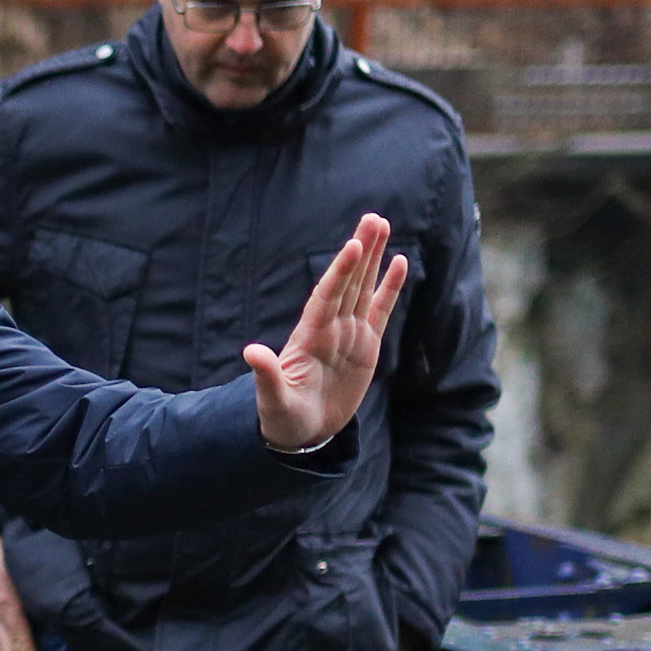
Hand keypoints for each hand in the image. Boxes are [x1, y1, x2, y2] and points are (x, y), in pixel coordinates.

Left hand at [247, 214, 409, 449]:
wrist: (300, 432)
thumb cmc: (283, 417)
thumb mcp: (273, 400)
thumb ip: (266, 376)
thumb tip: (251, 353)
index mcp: (310, 338)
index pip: (327, 297)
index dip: (340, 272)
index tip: (352, 245)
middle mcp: (330, 329)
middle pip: (348, 282)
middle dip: (360, 250)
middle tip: (373, 218)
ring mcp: (349, 335)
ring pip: (364, 287)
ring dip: (373, 257)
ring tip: (382, 224)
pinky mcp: (366, 346)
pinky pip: (380, 310)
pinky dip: (390, 287)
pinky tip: (399, 261)